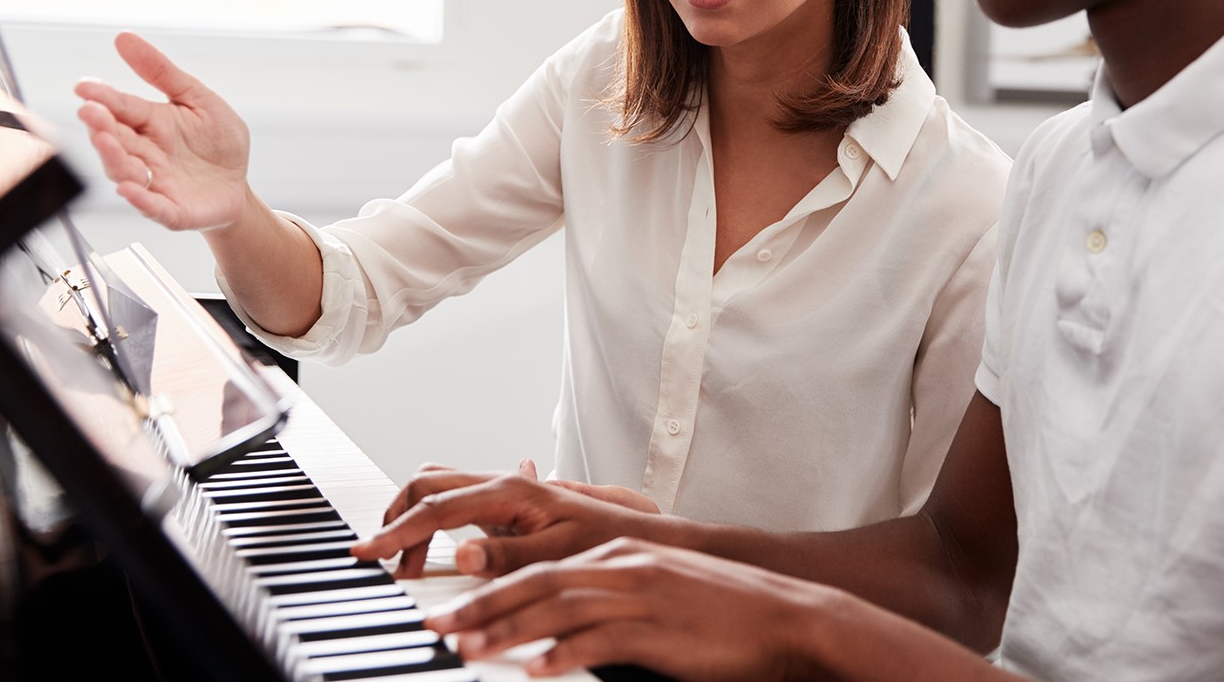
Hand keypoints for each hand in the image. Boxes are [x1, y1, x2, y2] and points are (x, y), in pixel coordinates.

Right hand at [73, 32, 250, 231]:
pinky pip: (151, 205)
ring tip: (107, 141)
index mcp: (151, 123)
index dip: (103, 98)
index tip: (84, 87)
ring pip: (125, 171)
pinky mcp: (171, 209)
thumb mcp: (198, 99)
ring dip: (113, 157)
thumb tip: (124, 39)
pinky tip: (129, 188)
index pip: (122, 108)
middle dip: (102, 126)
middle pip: (117, 139)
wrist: (238, 185)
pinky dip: (139, 198)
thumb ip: (163, 72)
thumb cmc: (217, 142)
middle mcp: (145, 153)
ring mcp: (154, 182)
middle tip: (92, 113)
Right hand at [353, 466, 656, 579]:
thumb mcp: (557, 556)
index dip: (396, 533)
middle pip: (427, 483)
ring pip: (437, 486)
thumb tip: (461, 555)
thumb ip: (506, 556)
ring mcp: (500, 491)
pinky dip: (430, 519)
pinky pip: (453, 500)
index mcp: (510, 491)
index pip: (437, 508)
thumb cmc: (604, 542)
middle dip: (396, 517)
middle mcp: (501, 483)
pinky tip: (432, 549)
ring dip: (412, 517)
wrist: (635, 532)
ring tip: (408, 562)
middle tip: (385, 560)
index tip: (366, 553)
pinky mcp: (502, 504)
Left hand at [424, 537, 836, 680]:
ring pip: (559, 609)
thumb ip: (611, 591)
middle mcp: (624, 567)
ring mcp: (642, 595)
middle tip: (440, 627)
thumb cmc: (719, 611)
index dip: (492, 589)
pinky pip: (601, 641)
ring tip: (469, 649)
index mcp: (620, 555)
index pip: (542, 568)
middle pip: (539, 583)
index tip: (451, 610)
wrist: (783, 615)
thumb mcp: (659, 588)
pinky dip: (564, 654)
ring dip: (508, 631)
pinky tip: (535, 669)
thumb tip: (564, 613)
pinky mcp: (659, 629)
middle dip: (483, 606)